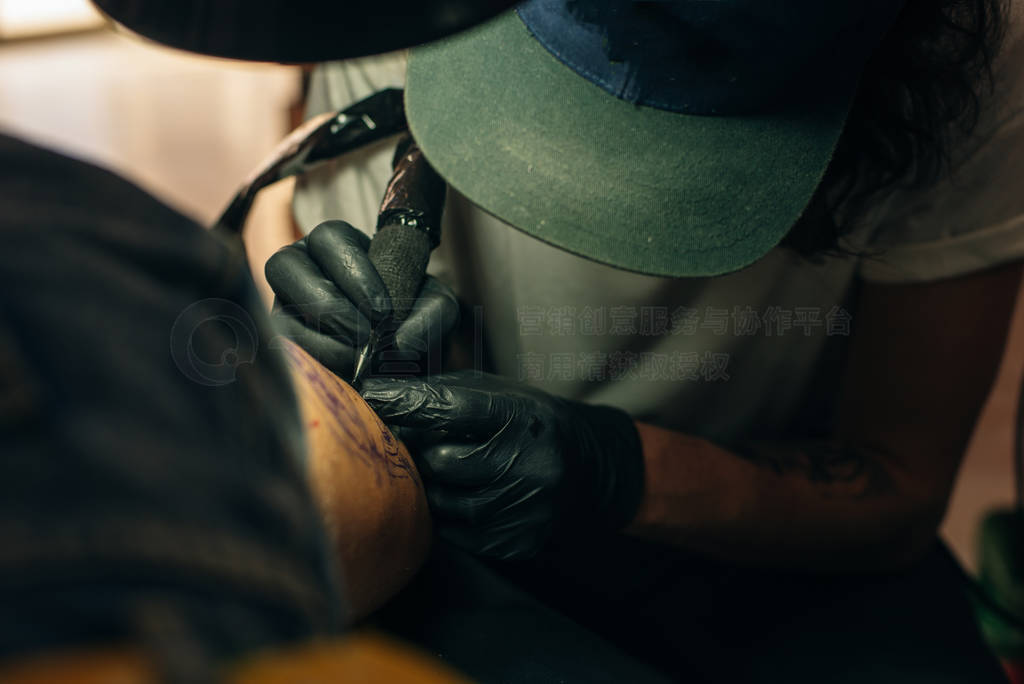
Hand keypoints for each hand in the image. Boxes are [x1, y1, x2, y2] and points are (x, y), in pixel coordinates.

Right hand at [265, 220, 458, 379]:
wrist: (406, 356)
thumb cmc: (415, 318)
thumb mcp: (437, 308)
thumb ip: (432, 316)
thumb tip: (399, 343)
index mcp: (334, 246)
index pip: (329, 239)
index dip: (355, 274)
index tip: (385, 312)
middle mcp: (300, 269)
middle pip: (285, 266)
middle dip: (329, 306)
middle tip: (365, 338)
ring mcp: (284, 306)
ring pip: (279, 315)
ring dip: (321, 343)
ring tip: (358, 363)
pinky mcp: (281, 344)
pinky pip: (283, 353)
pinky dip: (317, 367)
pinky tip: (346, 377)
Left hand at [361, 371, 644, 559]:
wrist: (594, 472)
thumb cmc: (536, 425)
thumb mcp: (504, 394)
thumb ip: (449, 393)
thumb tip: (387, 395)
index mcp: (523, 418)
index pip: (450, 408)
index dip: (406, 402)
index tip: (372, 396)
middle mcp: (527, 464)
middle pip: (439, 463)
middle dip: (423, 452)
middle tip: (424, 443)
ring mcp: (523, 509)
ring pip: (443, 503)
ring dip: (435, 487)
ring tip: (450, 471)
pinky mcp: (517, 543)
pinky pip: (456, 534)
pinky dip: (450, 515)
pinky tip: (466, 497)